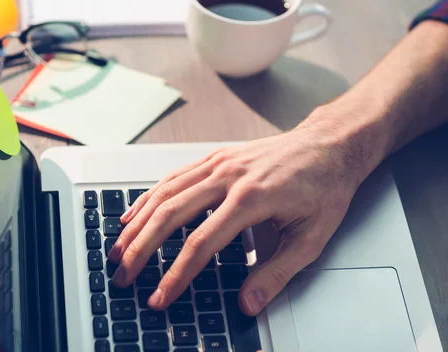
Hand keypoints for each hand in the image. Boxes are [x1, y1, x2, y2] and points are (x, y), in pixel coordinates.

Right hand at [109, 125, 374, 315]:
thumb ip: (277, 273)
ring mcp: (218, 163)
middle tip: (124, 275)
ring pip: (165, 193)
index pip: (201, 243)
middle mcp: (228, 176)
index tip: (160, 296)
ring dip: (138, 223)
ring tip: (119, 249)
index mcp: (251, 198)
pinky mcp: (215, 157)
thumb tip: (247, 303)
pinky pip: (173, 177)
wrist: (328, 145)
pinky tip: (135, 214)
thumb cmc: (324, 187)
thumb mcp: (311, 238)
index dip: (176, 275)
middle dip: (142, 248)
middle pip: (171, 214)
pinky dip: (149, 197)